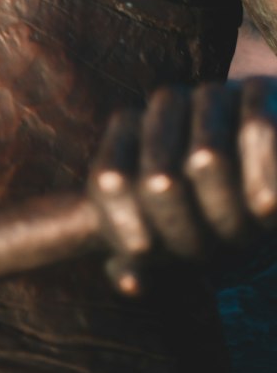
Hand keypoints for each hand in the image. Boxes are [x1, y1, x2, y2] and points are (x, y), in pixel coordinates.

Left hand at [88, 77, 276, 294]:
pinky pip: (258, 131)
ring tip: (245, 233)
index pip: (111, 179)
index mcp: (128, 130)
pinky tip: (267, 207)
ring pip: (208, 156)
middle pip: (160, 178)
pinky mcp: (258, 90)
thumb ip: (137, 260)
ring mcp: (211, 93)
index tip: (143, 250)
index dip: (123, 220)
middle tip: (207, 255)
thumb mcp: (169, 234)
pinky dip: (265, 177)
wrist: (267, 169)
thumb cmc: (206, 205)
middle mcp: (164, 103)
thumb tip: (128, 282)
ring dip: (230, 212)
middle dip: (184, 231)